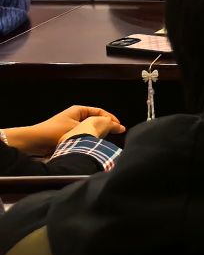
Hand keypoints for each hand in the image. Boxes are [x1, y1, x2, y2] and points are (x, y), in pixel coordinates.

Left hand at [2, 105, 121, 155]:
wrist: (33, 142)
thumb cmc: (54, 132)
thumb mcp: (78, 127)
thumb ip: (97, 126)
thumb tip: (115, 127)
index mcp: (79, 110)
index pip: (100, 112)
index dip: (111, 119)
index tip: (119, 126)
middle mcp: (76, 116)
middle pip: (96, 120)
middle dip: (105, 126)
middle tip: (116, 133)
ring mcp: (71, 126)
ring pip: (89, 129)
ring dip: (97, 134)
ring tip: (106, 140)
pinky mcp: (67, 136)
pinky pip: (82, 136)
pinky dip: (88, 139)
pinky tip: (92, 145)